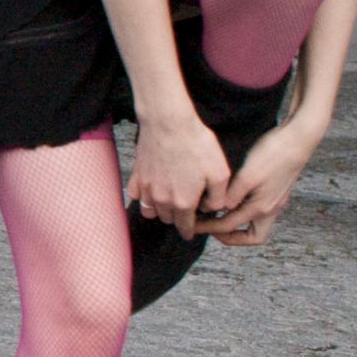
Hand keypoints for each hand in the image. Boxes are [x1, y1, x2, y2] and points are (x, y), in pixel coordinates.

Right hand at [125, 106, 230, 236]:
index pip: (185, 226)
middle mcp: (162, 200)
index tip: (190, 233)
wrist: (168, 123)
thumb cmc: (196, 145)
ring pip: (149, 211)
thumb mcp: (220, 172)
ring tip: (167, 203)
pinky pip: (136, 195)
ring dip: (158, 211)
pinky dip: (142, 197)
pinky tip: (150, 191)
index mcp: (184, 202)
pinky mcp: (138, 174)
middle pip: (167, 219)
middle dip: (176, 219)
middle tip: (185, 209)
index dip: (189, 231)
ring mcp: (147, 187)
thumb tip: (213, 208)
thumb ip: (218, 197)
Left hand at [197, 120, 317, 247]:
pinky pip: (259, 209)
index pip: (229, 227)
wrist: (298, 139)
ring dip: (238, 223)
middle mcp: (272, 209)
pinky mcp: (278, 191)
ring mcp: (277, 201)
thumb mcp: (247, 176)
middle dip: (231, 237)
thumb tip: (215, 209)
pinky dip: (245, 210)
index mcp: (261, 208)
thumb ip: (231, 196)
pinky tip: (233, 198)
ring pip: (257, 223)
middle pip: (253, 236)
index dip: (208, 228)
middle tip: (211, 228)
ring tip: (219, 214)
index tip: (193, 225)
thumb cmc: (273, 155)